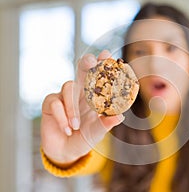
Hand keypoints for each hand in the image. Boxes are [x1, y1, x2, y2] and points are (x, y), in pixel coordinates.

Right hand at [41, 50, 123, 164]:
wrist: (66, 151)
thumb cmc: (85, 137)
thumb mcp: (97, 132)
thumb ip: (106, 123)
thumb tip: (120, 116)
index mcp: (93, 96)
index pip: (98, 77)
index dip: (102, 65)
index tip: (108, 55)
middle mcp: (79, 92)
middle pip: (81, 70)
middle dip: (86, 63)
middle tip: (91, 61)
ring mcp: (64, 96)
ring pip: (68, 86)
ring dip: (72, 107)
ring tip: (76, 126)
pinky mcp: (50, 103)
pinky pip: (55, 103)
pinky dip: (62, 117)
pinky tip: (67, 129)